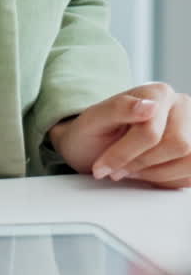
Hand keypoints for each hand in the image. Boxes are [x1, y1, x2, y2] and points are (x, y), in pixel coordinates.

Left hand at [49, 84, 190, 188]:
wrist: (94, 146)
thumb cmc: (94, 131)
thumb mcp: (95, 118)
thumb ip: (119, 108)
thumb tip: (148, 106)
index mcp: (158, 93)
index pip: (151, 130)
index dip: (125, 153)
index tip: (103, 166)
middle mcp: (180, 108)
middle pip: (177, 145)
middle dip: (142, 164)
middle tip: (118, 170)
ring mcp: (190, 131)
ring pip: (189, 161)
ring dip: (155, 175)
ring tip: (131, 171)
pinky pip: (189, 176)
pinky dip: (165, 181)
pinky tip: (145, 173)